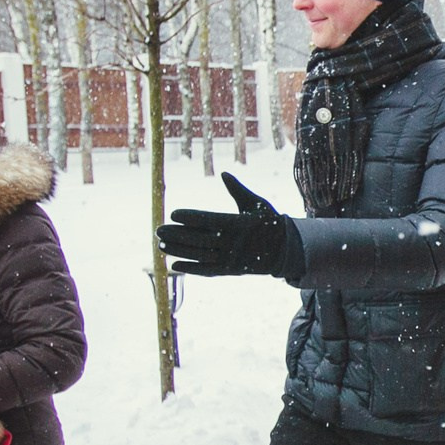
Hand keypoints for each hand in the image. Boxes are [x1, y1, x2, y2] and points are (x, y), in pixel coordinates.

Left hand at [157, 172, 288, 276]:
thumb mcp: (257, 204)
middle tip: (158, 230)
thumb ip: (237, 190)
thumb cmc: (269, 222)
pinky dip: (191, 268)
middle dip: (177, 235)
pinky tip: (174, 265)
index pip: (210, 220)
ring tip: (161, 246)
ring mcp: (232, 258)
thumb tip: (223, 173)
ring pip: (200, 255)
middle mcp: (234, 243)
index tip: (173, 214)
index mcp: (239, 224)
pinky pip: (208, 270)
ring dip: (179, 251)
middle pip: (200, 239)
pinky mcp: (231, 270)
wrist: (286, 250)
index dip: (190, 217)